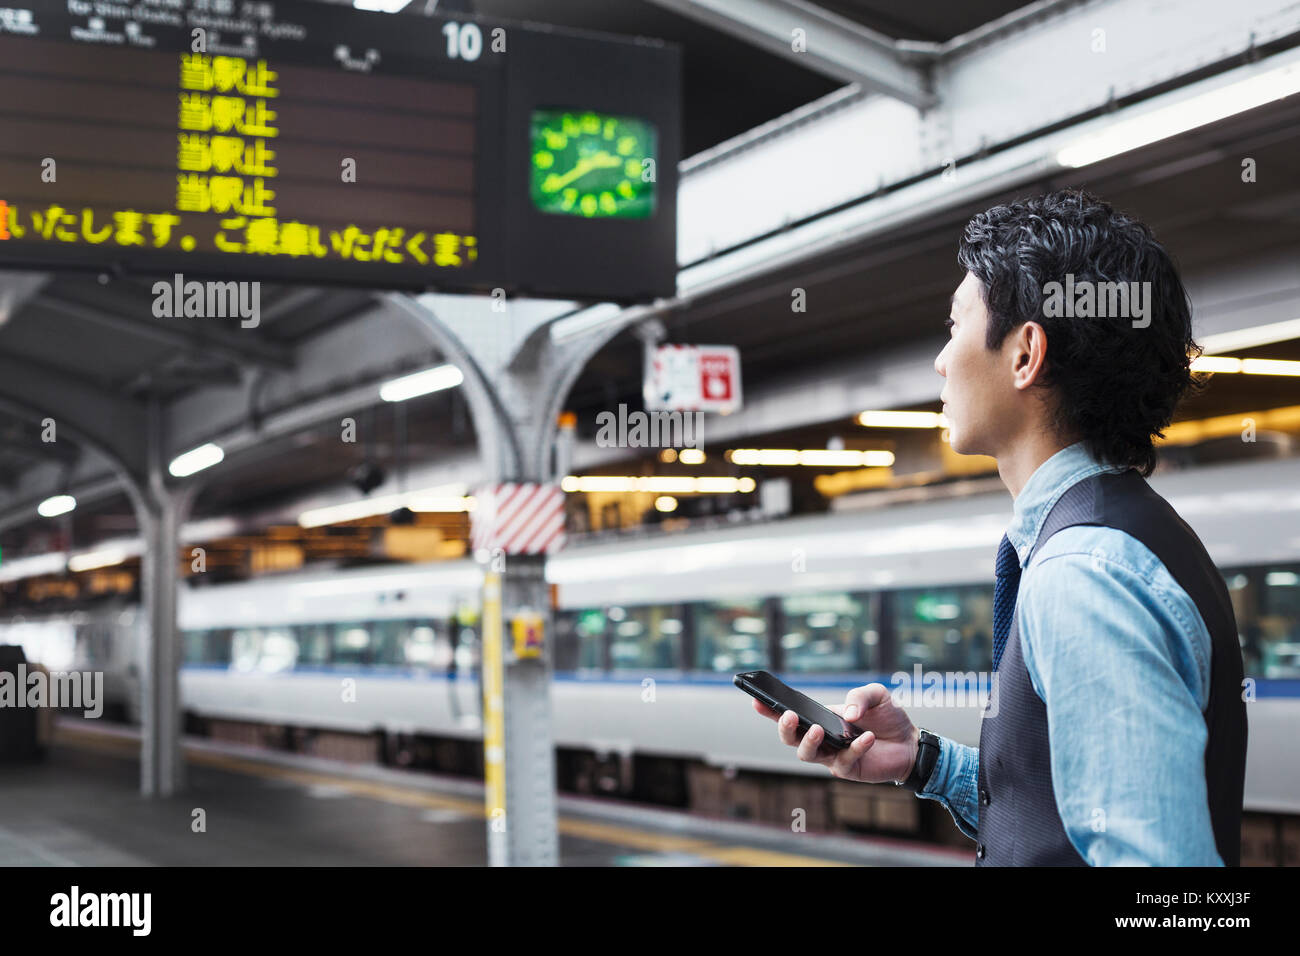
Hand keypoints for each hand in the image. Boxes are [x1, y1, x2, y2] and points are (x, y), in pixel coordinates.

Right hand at [752, 682, 919, 783]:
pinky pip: (846, 760)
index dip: (770, 710)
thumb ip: (860, 696)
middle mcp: (822, 738)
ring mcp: (833, 756)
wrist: (911, 741)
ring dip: (809, 742)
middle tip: (789, 716)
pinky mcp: (850, 769)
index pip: (791, 715)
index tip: (756, 700)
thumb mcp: (876, 694)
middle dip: (785, 728)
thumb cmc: (888, 717)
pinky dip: (855, 747)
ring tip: (818, 729)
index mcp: (820, 718)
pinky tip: (867, 737)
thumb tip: (847, 714)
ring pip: (808, 755)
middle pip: (791, 738)